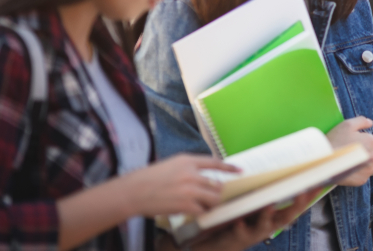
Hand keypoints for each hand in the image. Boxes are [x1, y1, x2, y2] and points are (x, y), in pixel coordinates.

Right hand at [121, 154, 238, 217]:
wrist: (133, 191)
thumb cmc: (149, 179)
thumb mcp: (170, 165)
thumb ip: (188, 168)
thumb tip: (202, 176)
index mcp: (188, 160)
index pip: (215, 163)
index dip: (229, 168)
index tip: (239, 171)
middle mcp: (191, 173)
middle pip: (217, 184)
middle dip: (216, 193)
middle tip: (212, 197)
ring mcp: (190, 189)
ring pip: (213, 198)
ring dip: (210, 203)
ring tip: (203, 205)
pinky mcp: (185, 204)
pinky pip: (202, 210)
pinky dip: (201, 212)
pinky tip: (195, 212)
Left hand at [194, 191, 316, 250]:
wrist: (211, 243)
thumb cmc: (233, 220)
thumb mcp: (249, 203)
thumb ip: (259, 189)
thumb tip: (272, 166)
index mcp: (272, 215)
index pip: (294, 205)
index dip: (307, 196)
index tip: (320, 183)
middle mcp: (266, 226)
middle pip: (286, 216)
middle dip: (295, 205)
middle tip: (302, 192)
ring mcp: (253, 234)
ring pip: (265, 226)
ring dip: (268, 215)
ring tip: (269, 204)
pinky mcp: (236, 239)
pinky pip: (240, 233)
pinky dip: (242, 227)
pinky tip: (240, 221)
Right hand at [326, 116, 372, 186]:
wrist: (323, 160)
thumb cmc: (335, 140)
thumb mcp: (347, 124)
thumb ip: (362, 121)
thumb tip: (371, 123)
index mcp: (372, 142)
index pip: (371, 140)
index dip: (361, 140)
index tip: (350, 142)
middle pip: (372, 152)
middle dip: (364, 151)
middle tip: (349, 151)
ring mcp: (369, 169)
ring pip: (370, 165)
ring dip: (364, 163)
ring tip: (350, 161)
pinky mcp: (362, 180)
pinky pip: (364, 175)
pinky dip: (358, 173)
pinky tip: (348, 169)